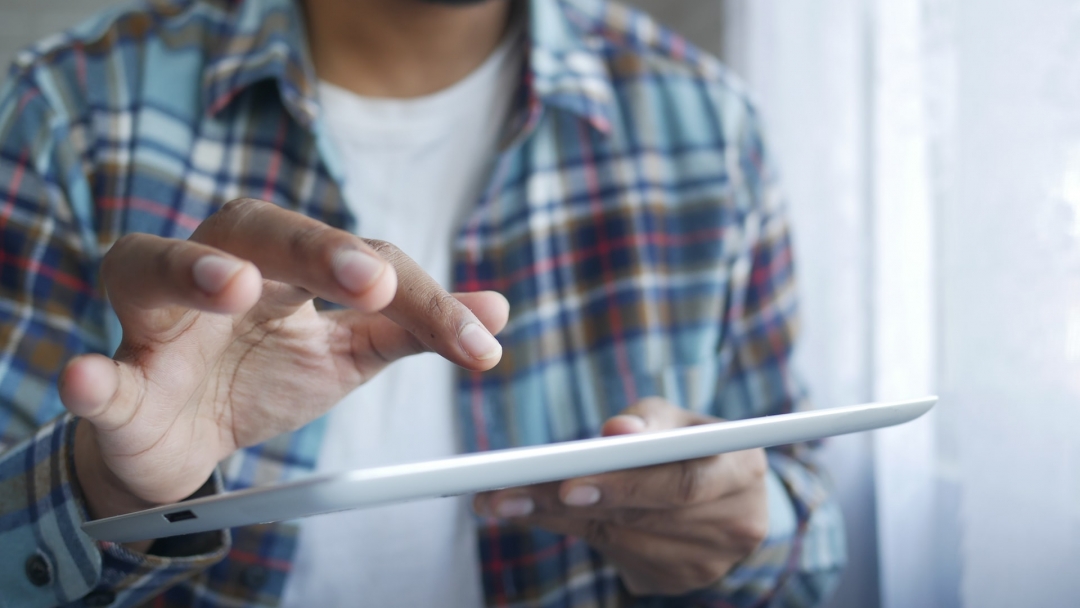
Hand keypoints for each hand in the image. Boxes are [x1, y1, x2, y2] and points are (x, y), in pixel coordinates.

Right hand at [61, 198, 508, 527]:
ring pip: (153, 268)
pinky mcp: (116, 380)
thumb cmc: (266, 376)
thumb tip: (499, 310)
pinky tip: (93, 376)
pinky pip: (97, 373)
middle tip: (370, 281)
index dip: (424, 300)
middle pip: (257, 230)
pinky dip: (93, 377)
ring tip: (232, 287)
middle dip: (315, 249)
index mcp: (284, 265)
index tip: (479, 345)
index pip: (361, 261)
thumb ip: (415, 328)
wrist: (187, 443)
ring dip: (192, 270)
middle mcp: (217, 271)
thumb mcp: (351, 353)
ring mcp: (157, 323)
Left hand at [474, 398, 768, 595]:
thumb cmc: (688, 442)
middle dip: (566, 503)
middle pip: (641, 518)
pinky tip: (534, 515)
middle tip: (505, 494)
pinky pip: (616, 558)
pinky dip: (573, 534)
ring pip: (620, 542)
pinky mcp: (680, 581)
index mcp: (743, 469)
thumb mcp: (674, 417)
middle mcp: (737, 524)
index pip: (681, 484)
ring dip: (555, 520)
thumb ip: (645, 421)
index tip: (567, 485)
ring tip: (502, 501)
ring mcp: (711, 562)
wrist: (720, 491)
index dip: (626, 486)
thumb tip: (615, 431)